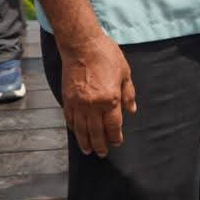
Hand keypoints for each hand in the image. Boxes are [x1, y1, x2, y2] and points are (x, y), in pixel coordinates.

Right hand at [60, 30, 136, 156]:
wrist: (82, 45)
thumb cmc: (106, 55)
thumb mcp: (124, 72)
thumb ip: (128, 93)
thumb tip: (131, 111)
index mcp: (110, 99)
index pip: (113, 126)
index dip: (115, 137)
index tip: (117, 143)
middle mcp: (93, 105)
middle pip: (96, 132)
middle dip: (100, 145)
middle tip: (102, 154)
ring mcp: (78, 104)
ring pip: (81, 130)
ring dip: (85, 142)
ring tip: (88, 150)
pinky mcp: (67, 99)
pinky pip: (70, 119)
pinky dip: (74, 129)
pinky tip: (77, 133)